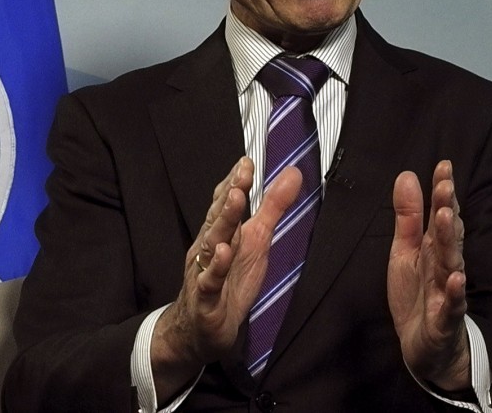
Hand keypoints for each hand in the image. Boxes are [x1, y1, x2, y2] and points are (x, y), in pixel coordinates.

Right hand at [150, 157, 300, 398]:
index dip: (235, 182)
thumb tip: (293, 173)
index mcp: (221, 233)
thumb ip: (272, 208)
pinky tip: (224, 253)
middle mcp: (210, 248)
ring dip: (224, 222)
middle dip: (231, 195)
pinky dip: (216, 268)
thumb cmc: (229, 281)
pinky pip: (210, 282)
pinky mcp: (207, 300)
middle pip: (219, 218)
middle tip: (242, 175)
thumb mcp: (256, 242)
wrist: (198, 330)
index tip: (246, 162)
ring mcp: (205, 272)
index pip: (225, 202)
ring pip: (213, 244)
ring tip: (235, 200)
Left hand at [388, 160, 471, 391]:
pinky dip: (456, 292)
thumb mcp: (405, 252)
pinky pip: (452, 305)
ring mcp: (448, 291)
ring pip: (451, 263)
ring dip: (449, 241)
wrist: (426, 348)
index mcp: (435, 248)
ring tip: (446, 218)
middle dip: (446, 209)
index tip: (443, 165)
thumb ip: (408, 217)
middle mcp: (445, 265)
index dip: (442, 191)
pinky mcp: (446, 319)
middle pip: (447, 234)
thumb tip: (407, 175)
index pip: (441, 215)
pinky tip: (457, 278)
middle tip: (445, 185)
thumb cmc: (418, 295)